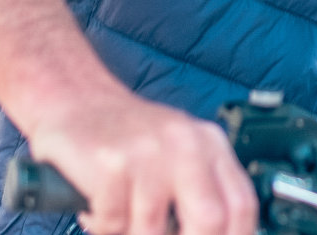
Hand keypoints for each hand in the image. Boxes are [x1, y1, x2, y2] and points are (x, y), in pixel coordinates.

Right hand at [24, 86, 258, 234]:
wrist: (75, 97)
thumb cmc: (128, 135)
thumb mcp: (179, 152)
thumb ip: (202, 192)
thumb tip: (214, 234)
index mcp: (210, 143)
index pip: (241, 205)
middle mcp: (184, 144)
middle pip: (209, 221)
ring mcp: (147, 152)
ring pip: (151, 231)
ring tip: (121, 222)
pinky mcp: (109, 163)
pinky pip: (112, 223)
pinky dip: (102, 227)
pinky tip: (97, 209)